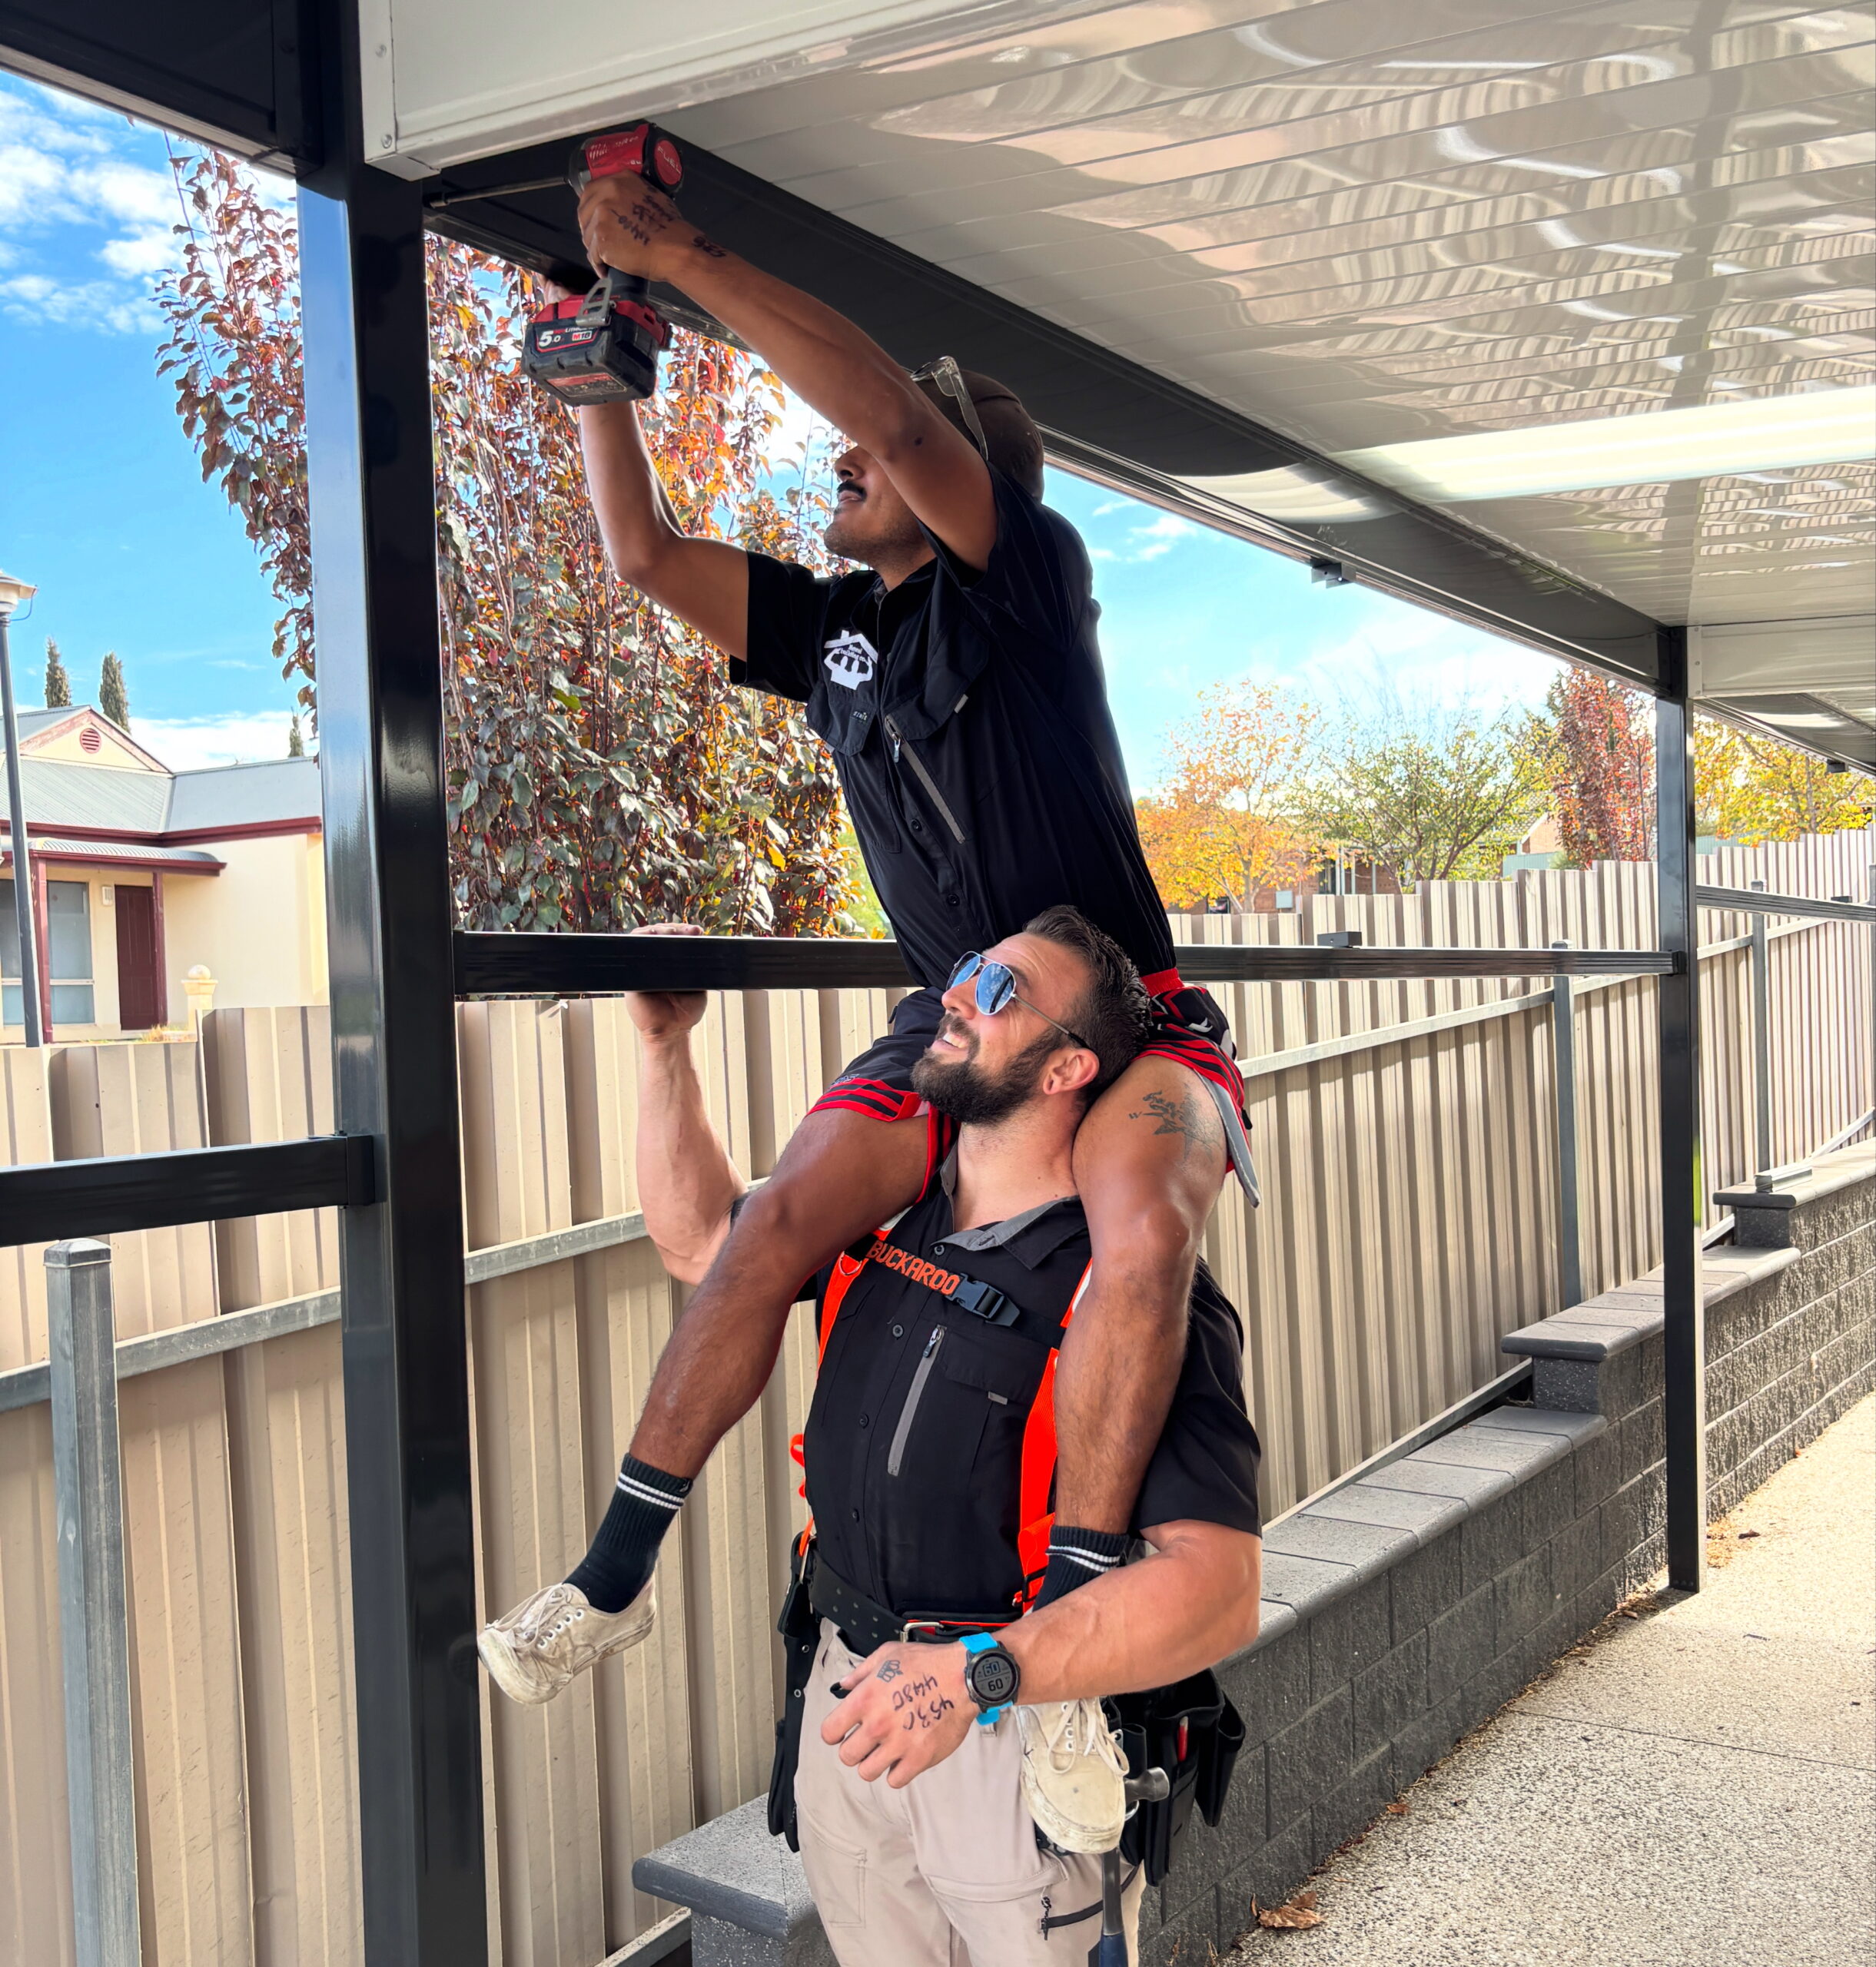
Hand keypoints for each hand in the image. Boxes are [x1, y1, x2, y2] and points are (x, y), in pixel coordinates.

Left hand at [577, 175, 709, 286]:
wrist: (674, 248)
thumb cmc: (670, 228)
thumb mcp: (651, 195)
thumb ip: (629, 193)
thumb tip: (619, 203)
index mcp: (619, 180)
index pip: (590, 191)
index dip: (590, 207)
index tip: (592, 218)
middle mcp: (607, 194)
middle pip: (584, 213)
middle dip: (589, 229)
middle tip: (599, 241)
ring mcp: (601, 217)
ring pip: (587, 235)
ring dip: (595, 248)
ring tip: (608, 257)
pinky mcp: (601, 239)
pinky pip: (592, 255)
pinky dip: (599, 264)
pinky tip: (607, 268)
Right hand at [626, 923, 708, 1040]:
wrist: (672, 1032)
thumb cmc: (685, 1013)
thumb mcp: (697, 986)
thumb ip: (697, 969)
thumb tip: (700, 946)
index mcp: (669, 964)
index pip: (673, 939)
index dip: (683, 931)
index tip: (697, 931)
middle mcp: (652, 963)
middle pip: (657, 935)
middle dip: (673, 928)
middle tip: (688, 931)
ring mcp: (640, 969)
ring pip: (642, 940)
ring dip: (656, 931)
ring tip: (672, 932)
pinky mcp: (629, 979)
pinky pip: (629, 956)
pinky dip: (638, 944)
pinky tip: (650, 939)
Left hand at [820, 1643, 973, 1788]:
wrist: (962, 1677)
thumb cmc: (927, 1663)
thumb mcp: (888, 1655)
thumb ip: (861, 1672)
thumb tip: (844, 1685)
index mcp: (865, 1699)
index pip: (830, 1731)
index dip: (834, 1732)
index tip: (842, 1731)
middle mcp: (877, 1725)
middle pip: (847, 1756)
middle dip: (854, 1749)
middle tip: (866, 1741)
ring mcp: (898, 1745)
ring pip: (867, 1772)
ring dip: (873, 1763)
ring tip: (884, 1750)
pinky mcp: (919, 1759)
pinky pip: (895, 1780)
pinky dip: (897, 1772)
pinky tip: (902, 1757)